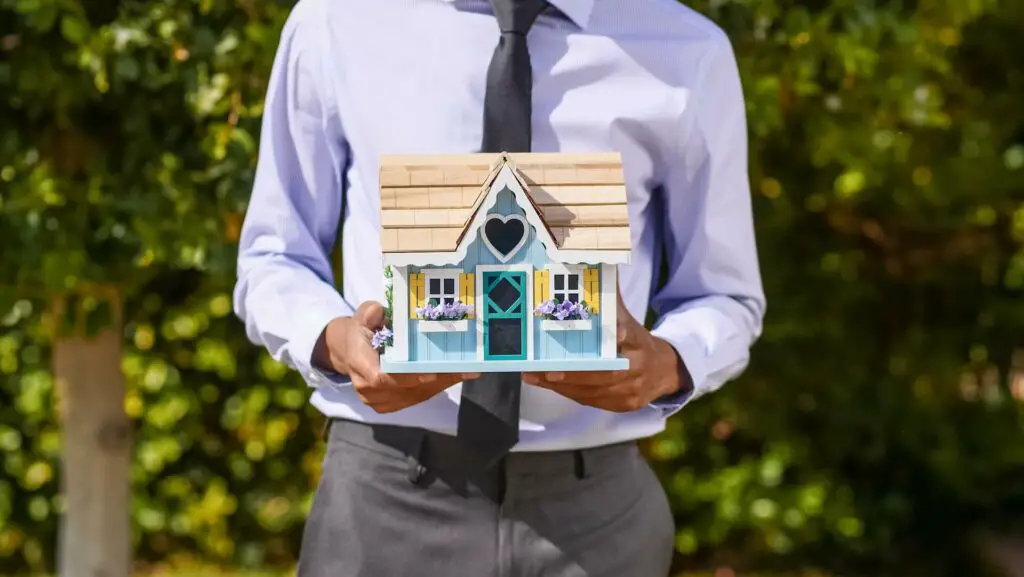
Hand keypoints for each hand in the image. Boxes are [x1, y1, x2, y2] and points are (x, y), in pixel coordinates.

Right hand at [313, 301, 479, 412]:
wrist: (351, 352)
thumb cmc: (362, 331)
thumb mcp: (362, 317)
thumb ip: (369, 314)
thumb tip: (377, 312)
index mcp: (359, 365)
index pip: (381, 378)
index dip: (406, 378)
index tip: (430, 374)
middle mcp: (368, 389)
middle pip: (406, 389)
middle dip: (436, 379)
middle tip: (462, 368)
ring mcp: (380, 401)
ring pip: (416, 395)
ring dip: (442, 383)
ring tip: (465, 370)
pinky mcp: (392, 404)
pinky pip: (418, 398)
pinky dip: (437, 387)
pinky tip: (454, 374)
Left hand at [522, 293, 689, 411]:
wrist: (662, 371)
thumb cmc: (636, 340)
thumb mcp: (629, 320)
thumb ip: (611, 301)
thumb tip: (595, 267)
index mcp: (642, 344)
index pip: (634, 338)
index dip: (624, 336)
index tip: (616, 332)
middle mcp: (638, 369)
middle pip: (609, 374)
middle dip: (577, 374)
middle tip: (549, 370)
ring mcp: (631, 391)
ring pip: (595, 391)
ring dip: (563, 385)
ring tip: (535, 376)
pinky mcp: (621, 405)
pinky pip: (590, 400)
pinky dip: (567, 392)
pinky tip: (546, 384)